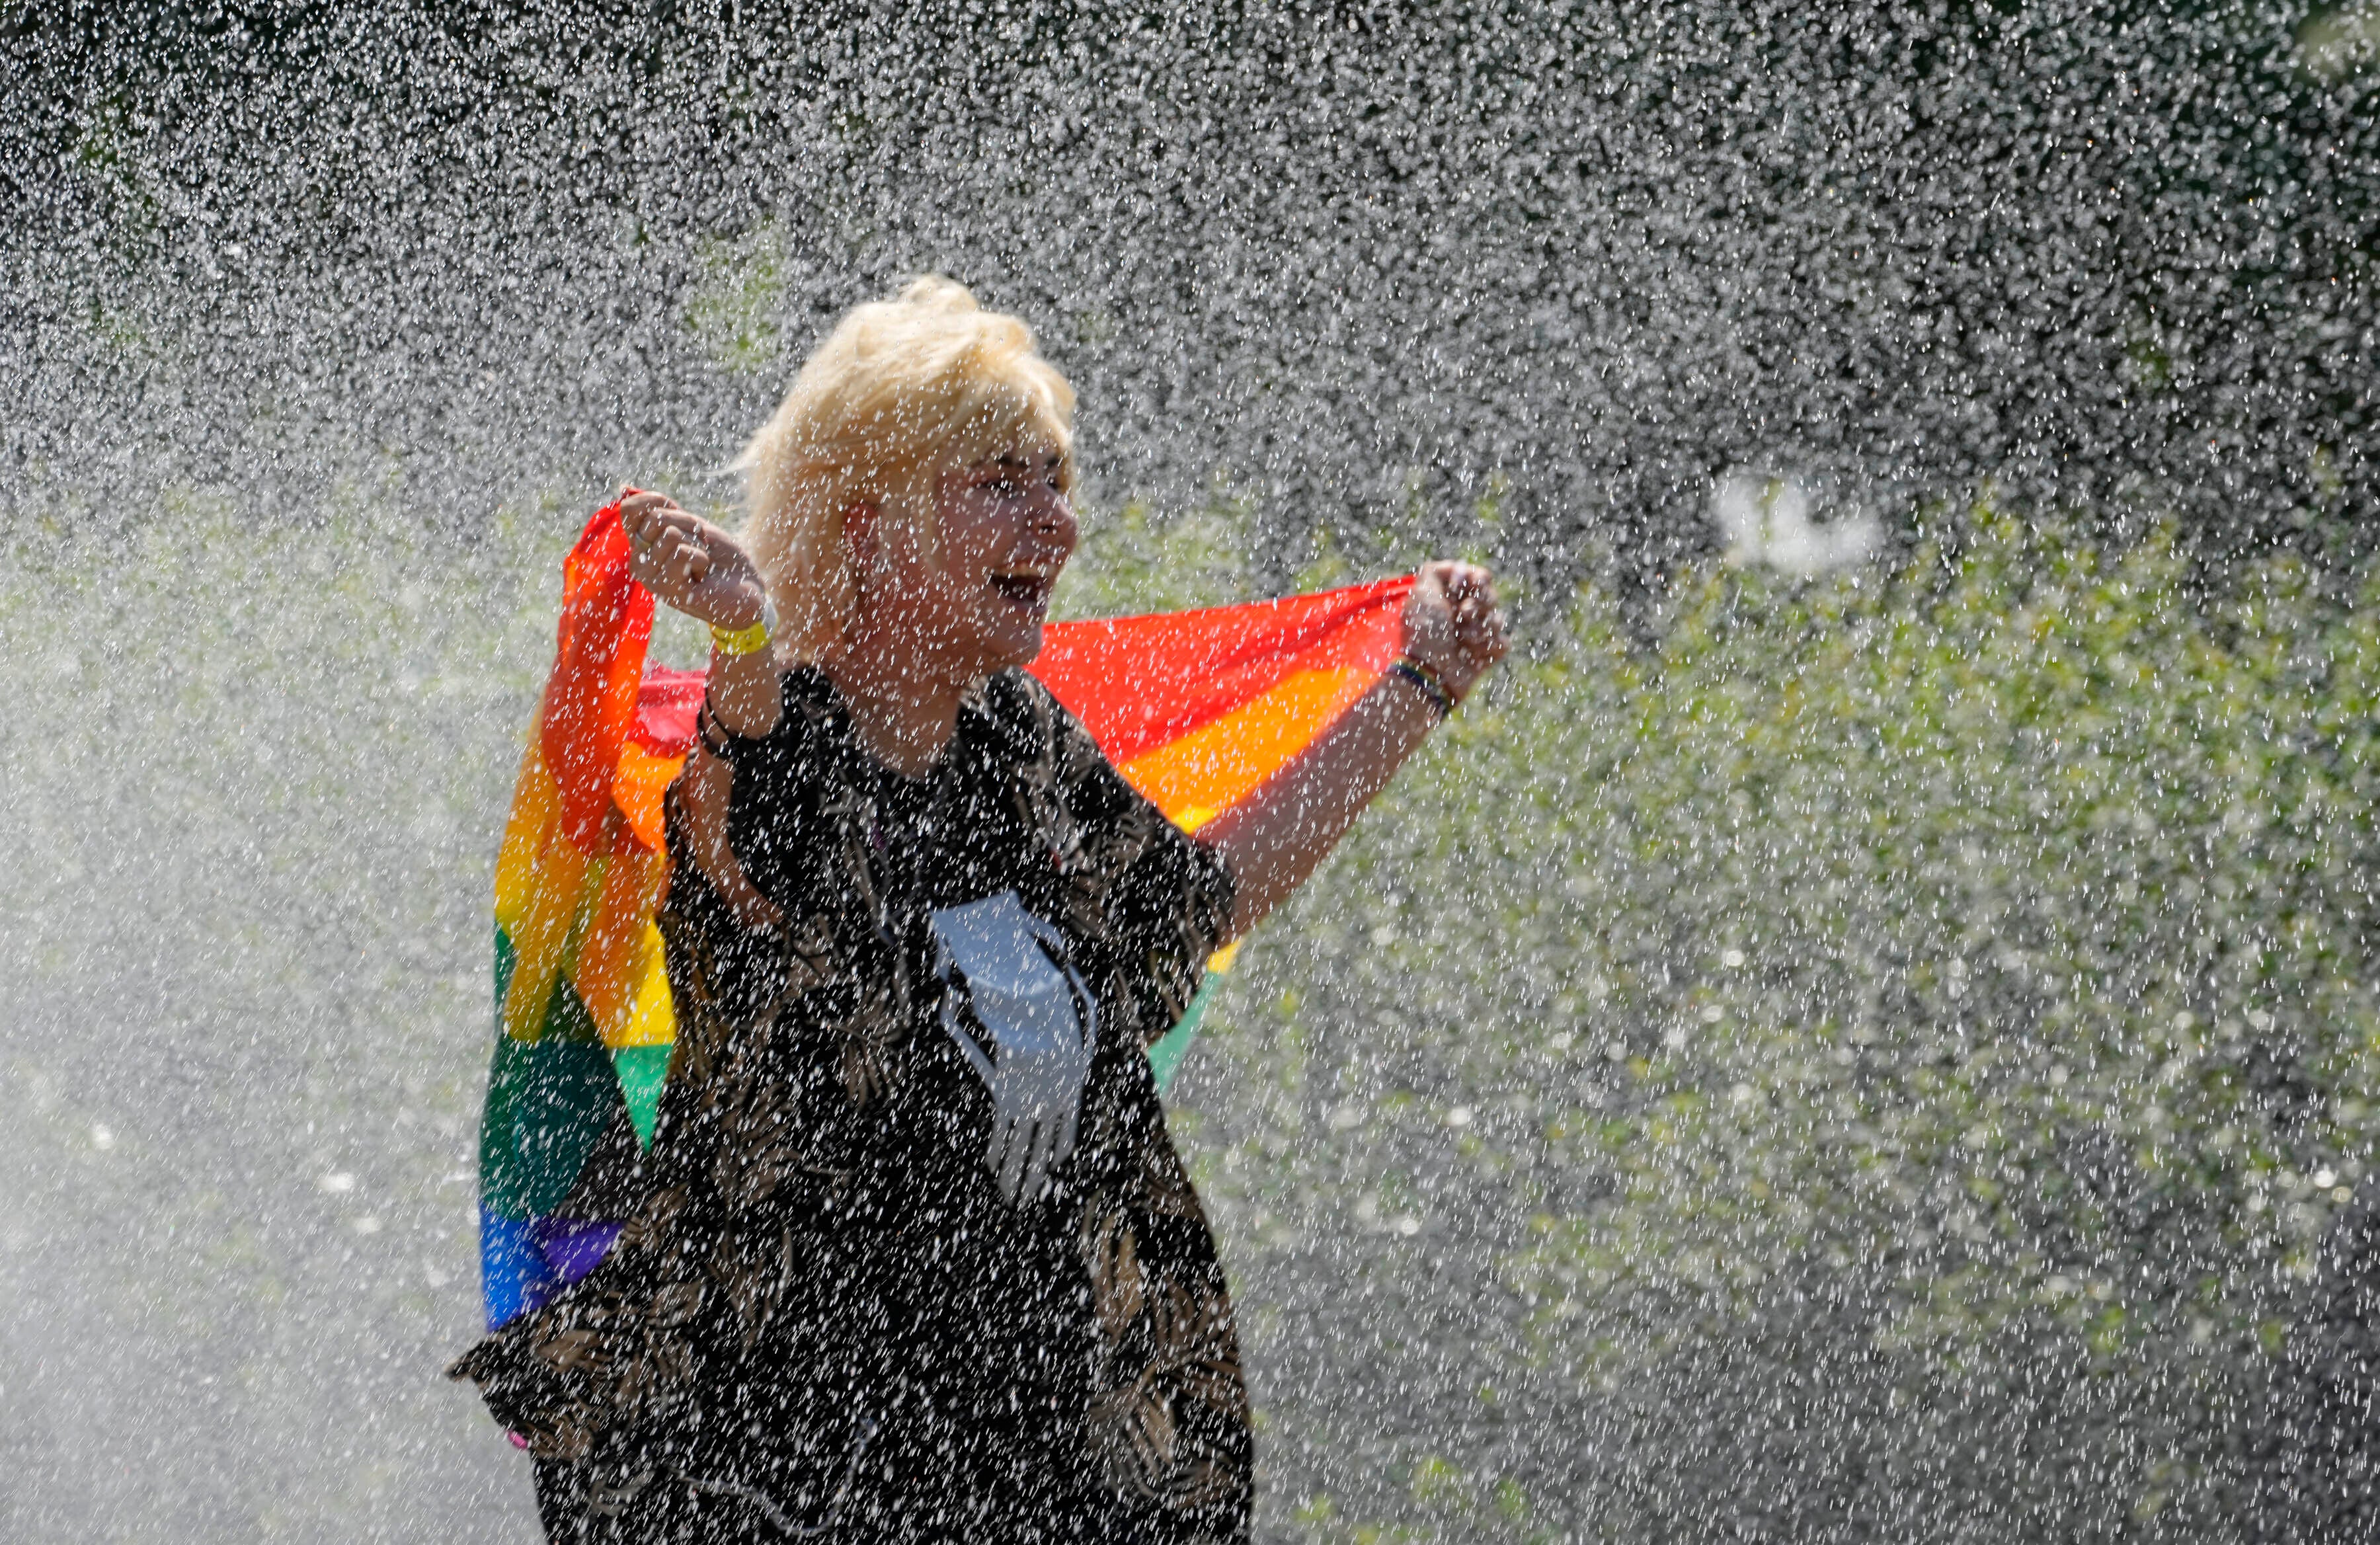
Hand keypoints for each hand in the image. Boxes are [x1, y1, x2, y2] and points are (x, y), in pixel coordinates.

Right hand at [620, 489, 768, 631]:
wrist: (746, 587)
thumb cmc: (719, 556)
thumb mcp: (690, 525)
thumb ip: (660, 510)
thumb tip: (623, 487)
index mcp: (641, 545)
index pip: (629, 509)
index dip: (661, 503)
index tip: (685, 522)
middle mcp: (638, 562)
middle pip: (656, 518)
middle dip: (689, 525)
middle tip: (700, 546)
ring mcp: (650, 579)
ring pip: (670, 535)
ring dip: (698, 544)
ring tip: (702, 563)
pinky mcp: (666, 591)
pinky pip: (682, 553)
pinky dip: (702, 559)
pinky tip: (702, 576)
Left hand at [1401, 559, 1508, 702]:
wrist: (1432, 672)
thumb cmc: (1426, 632)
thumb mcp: (1422, 593)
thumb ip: (1436, 571)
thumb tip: (1458, 567)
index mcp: (1449, 598)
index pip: (1478, 577)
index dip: (1478, 578)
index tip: (1472, 582)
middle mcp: (1464, 615)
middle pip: (1491, 596)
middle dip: (1480, 603)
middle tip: (1464, 614)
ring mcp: (1477, 634)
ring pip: (1498, 619)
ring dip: (1481, 628)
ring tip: (1463, 640)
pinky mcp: (1487, 655)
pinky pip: (1503, 643)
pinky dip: (1489, 648)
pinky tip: (1473, 655)